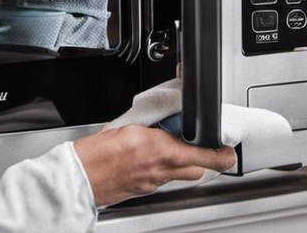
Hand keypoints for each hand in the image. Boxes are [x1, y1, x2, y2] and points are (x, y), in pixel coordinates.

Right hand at [73, 126, 236, 206]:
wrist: (79, 177)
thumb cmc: (95, 154)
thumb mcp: (127, 126)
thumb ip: (150, 123)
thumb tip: (162, 117)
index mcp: (160, 150)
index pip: (205, 156)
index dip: (222, 154)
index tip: (228, 149)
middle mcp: (161, 171)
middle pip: (198, 170)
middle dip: (202, 158)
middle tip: (198, 144)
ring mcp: (153, 183)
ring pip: (181, 176)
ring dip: (181, 164)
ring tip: (167, 148)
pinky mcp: (143, 190)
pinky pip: (163, 180)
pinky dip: (162, 170)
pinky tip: (147, 159)